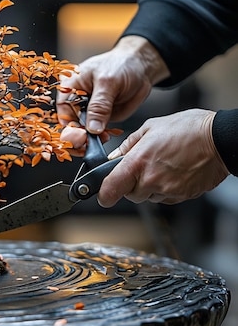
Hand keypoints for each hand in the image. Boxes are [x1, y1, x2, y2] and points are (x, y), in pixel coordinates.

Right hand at [57, 35, 169, 134]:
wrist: (141, 66)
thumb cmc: (122, 65)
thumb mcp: (108, 82)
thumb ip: (99, 105)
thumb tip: (92, 127)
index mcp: (70, 87)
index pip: (63, 111)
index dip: (69, 125)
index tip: (79, 136)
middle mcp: (76, 101)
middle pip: (70, 124)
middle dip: (78, 136)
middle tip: (87, 143)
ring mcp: (89, 111)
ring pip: (83, 131)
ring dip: (89, 140)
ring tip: (100, 140)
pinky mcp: (100, 118)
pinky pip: (97, 132)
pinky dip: (100, 138)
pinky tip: (105, 138)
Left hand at [97, 109, 228, 206]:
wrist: (221, 138)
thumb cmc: (188, 128)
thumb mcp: (151, 127)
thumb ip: (128, 145)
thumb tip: (114, 158)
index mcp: (138, 162)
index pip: (111, 190)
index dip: (104, 195)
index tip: (104, 194)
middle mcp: (151, 179)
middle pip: (130, 195)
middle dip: (132, 185)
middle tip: (143, 168)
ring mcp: (167, 190)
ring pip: (148, 197)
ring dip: (150, 186)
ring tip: (163, 166)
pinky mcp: (182, 196)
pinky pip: (165, 198)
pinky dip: (165, 189)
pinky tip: (174, 172)